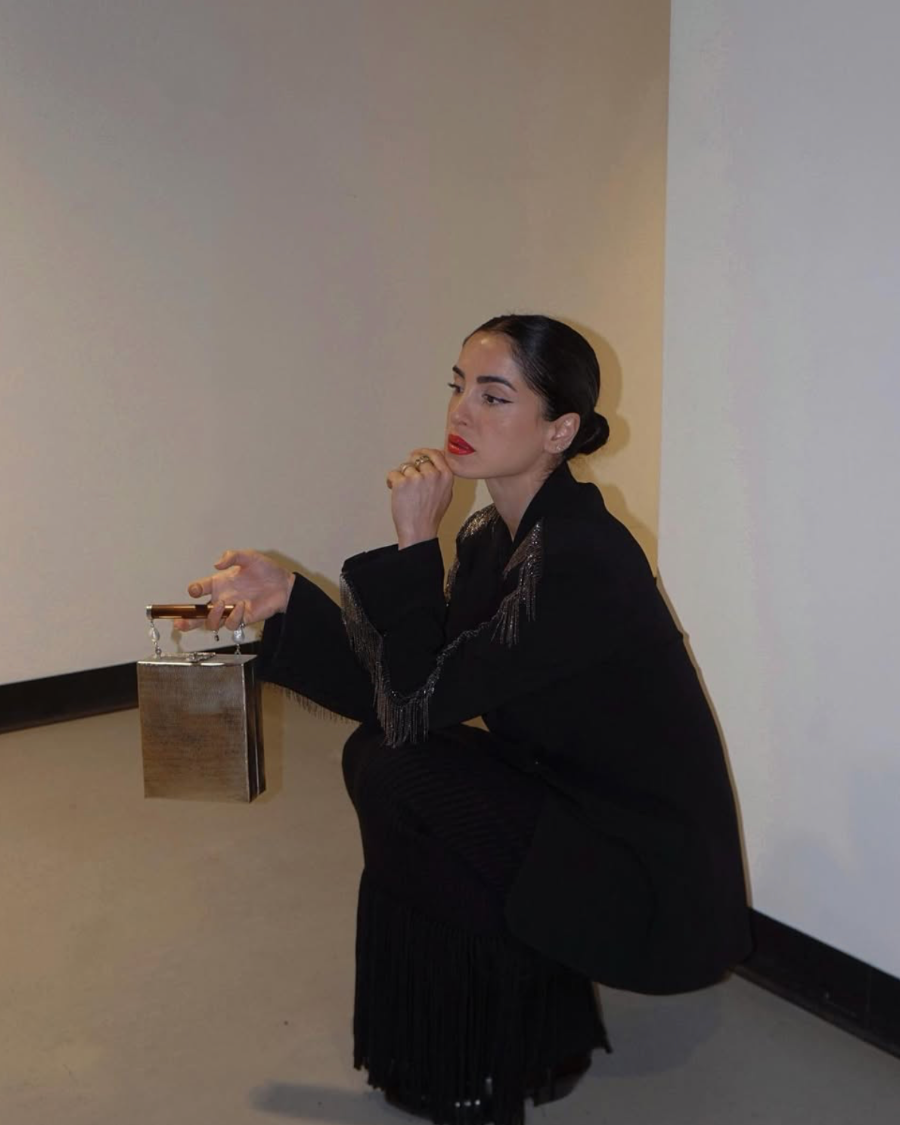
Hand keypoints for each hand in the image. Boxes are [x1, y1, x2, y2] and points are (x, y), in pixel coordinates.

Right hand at [173, 549, 294, 632]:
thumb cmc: (265, 570)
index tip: (195, 591)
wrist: (284, 584)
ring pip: (212, 623)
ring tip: (221, 605)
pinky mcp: (243, 619)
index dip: (194, 590)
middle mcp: (221, 598)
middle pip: (198, 614)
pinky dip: (234, 616)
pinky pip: (231, 624)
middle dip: (187, 619)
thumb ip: (232, 556)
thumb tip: (217, 564)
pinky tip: (242, 606)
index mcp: (219, 583)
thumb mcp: (248, 557)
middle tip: (179, 622)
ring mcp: (231, 610)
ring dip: (212, 616)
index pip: (199, 589)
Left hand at [386, 448, 453, 548]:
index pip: (435, 454)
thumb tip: (436, 460)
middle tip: (409, 480)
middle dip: (412, 467)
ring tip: (405, 492)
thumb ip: (442, 476)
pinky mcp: (402, 482)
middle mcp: (433, 474)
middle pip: (418, 459)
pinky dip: (391, 481)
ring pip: (405, 467)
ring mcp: (417, 477)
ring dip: (402, 477)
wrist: (419, 530)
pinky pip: (393, 473)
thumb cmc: (431, 515)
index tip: (417, 454)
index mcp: (446, 476)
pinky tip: (395, 491)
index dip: (424, 453)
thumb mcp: (446, 493)